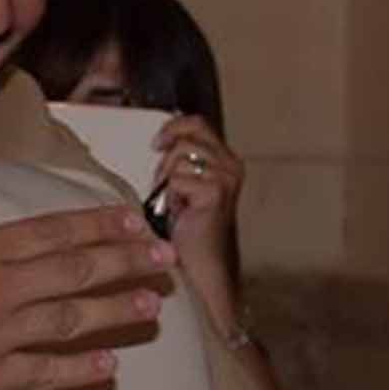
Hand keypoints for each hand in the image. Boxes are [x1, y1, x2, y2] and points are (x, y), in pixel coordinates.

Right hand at [0, 130, 167, 389]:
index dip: (99, 226)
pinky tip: (108, 366)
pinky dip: (78, 371)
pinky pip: (41, 376)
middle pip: (75, 274)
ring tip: (152, 307)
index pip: (54, 233)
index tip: (134, 221)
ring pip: (69, 323)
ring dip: (116, 312)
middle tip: (165, 259)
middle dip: (126, 263)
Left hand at [150, 114, 247, 326]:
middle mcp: (231, 165)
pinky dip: (171, 197)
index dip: (174, 128)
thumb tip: (162, 139)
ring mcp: (226, 177)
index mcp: (227, 160)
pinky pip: (177, 179)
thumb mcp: (184, 185)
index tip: (157, 144)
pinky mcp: (216, 192)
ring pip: (179, 158)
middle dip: (167, 162)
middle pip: (186, 138)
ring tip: (175, 204)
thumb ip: (181, 160)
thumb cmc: (189, 230)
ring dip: (168, 181)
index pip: (197, 123)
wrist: (202, 265)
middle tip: (169, 190)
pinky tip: (179, 213)